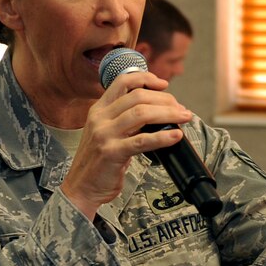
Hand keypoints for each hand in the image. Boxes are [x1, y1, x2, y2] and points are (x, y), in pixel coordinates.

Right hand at [60, 70, 191, 219]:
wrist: (81, 187)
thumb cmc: (98, 162)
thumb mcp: (106, 132)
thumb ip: (124, 120)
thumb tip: (156, 111)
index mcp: (98, 109)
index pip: (122, 81)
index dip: (146, 78)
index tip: (164, 84)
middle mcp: (100, 118)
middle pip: (137, 96)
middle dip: (165, 100)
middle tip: (181, 109)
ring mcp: (104, 135)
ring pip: (141, 114)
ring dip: (168, 114)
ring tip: (184, 118)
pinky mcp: (111, 153)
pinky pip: (141, 141)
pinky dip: (162, 137)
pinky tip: (175, 137)